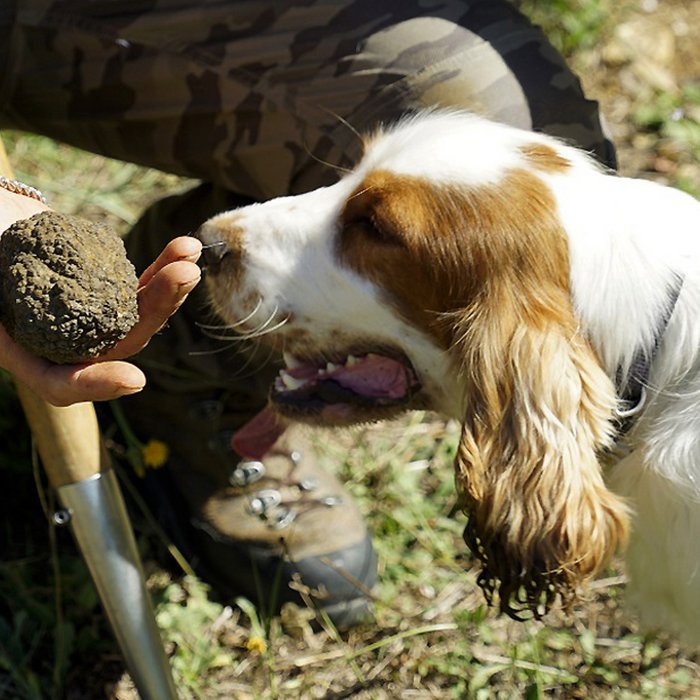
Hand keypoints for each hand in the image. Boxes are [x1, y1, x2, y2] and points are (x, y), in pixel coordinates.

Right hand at [0, 233, 201, 405]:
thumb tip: (5, 299)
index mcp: (27, 351)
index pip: (60, 384)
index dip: (95, 385)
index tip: (134, 378)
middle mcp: (66, 340)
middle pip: (119, 342)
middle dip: (155, 312)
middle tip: (184, 278)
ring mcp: (92, 314)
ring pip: (139, 314)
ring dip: (170, 288)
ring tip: (191, 259)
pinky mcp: (108, 288)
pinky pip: (142, 284)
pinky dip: (164, 267)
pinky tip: (186, 247)